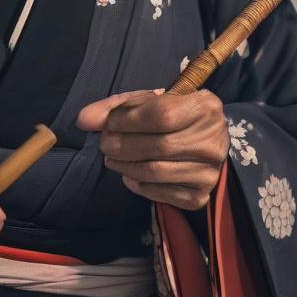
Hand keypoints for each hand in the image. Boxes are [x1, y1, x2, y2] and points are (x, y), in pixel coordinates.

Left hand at [77, 89, 228, 210]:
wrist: (203, 140)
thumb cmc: (172, 114)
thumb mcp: (147, 101)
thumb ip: (115, 107)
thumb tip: (84, 120)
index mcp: (205, 107)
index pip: (161, 115)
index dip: (126, 120)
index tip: (105, 124)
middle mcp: (213, 140)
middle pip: (158, 146)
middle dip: (122, 146)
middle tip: (104, 144)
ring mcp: (209, 171)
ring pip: (156, 172)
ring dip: (125, 166)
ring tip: (111, 159)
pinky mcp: (201, 195)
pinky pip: (161, 194)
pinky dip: (138, 186)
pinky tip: (129, 175)